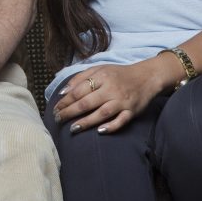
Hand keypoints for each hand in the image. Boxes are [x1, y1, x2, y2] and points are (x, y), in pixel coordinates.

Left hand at [51, 60, 166, 134]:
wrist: (146, 76)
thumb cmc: (118, 74)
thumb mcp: (99, 69)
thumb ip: (80, 78)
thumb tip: (63, 92)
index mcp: (102, 77)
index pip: (79, 90)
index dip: (65, 101)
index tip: (55, 109)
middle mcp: (111, 89)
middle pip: (87, 103)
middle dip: (70, 112)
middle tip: (58, 119)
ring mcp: (122, 101)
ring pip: (102, 113)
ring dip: (86, 122)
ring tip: (73, 129)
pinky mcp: (132, 111)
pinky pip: (121, 121)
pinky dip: (111, 126)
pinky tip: (100, 131)